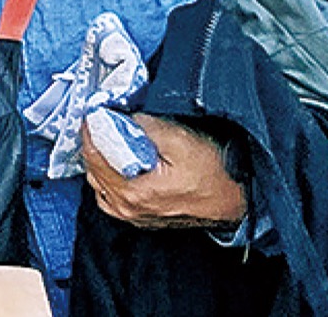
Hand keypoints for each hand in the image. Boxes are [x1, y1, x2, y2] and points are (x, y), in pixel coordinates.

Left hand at [81, 113, 245, 228]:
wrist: (237, 198)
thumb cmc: (214, 172)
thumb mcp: (179, 139)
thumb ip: (143, 126)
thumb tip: (119, 114)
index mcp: (133, 191)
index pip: (93, 155)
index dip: (89, 128)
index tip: (92, 110)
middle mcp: (129, 208)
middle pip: (93, 169)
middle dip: (94, 142)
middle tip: (101, 119)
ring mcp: (136, 216)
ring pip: (100, 184)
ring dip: (100, 159)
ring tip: (110, 137)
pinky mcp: (144, 217)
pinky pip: (112, 196)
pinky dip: (109, 176)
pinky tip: (120, 161)